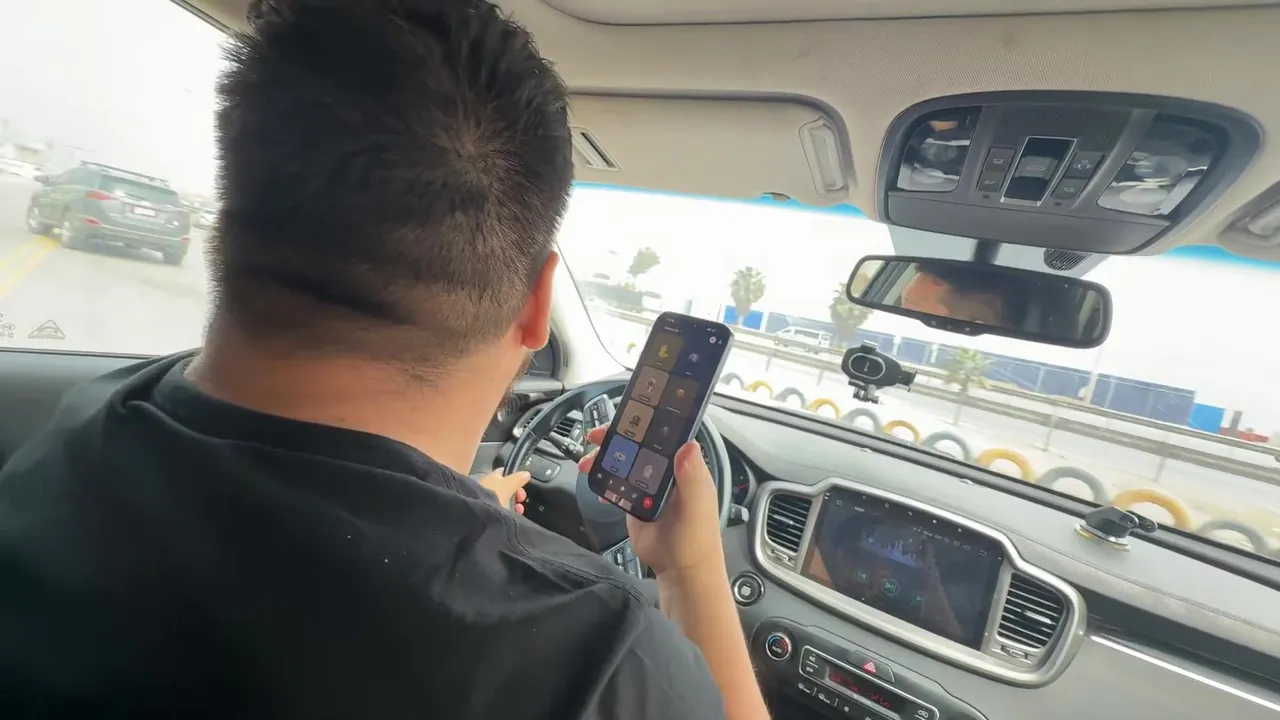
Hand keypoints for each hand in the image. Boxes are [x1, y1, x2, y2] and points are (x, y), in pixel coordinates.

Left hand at [476, 469, 530, 513]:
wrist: (476, 515)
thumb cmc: (492, 496)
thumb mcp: (508, 485)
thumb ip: (517, 479)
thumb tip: (526, 474)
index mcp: (492, 476)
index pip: (504, 473)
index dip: (515, 477)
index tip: (523, 485)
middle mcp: (487, 486)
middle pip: (505, 488)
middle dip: (515, 494)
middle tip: (521, 500)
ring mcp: (485, 499)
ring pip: (502, 500)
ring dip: (512, 505)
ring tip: (518, 511)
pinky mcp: (484, 512)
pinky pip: (498, 510)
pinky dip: (505, 512)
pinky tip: (509, 517)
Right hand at [579, 427, 723, 577]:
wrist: (680, 571)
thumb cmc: (695, 539)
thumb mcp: (696, 506)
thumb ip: (692, 477)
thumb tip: (688, 445)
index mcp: (684, 466)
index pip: (664, 434)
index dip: (645, 422)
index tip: (625, 416)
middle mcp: (666, 472)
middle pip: (638, 445)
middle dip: (616, 438)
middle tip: (595, 436)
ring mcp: (648, 487)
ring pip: (624, 462)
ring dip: (604, 458)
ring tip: (587, 463)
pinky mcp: (635, 503)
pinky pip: (617, 485)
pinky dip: (603, 481)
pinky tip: (595, 486)